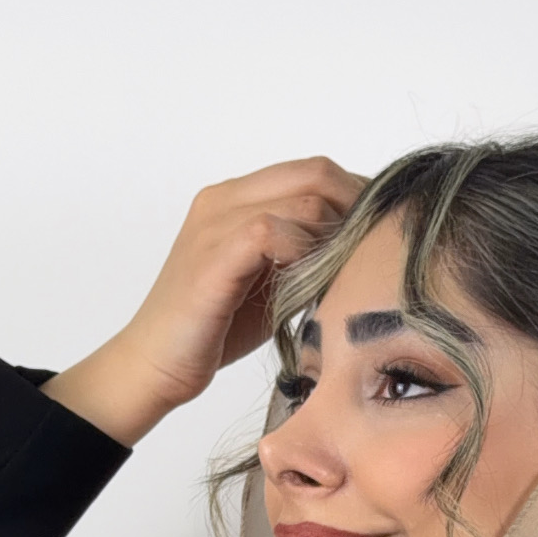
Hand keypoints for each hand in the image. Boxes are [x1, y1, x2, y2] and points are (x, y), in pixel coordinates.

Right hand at [41, 156, 364, 444]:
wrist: (156, 365)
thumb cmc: (215, 329)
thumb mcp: (272, 282)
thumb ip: (303, 256)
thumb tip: (359, 248)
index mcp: (236, 198)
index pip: (312, 171)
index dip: (355, 196)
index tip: (381, 233)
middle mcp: (223, 199)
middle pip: (314, 173)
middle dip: (357, 208)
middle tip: (378, 251)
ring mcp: (215, 224)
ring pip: (301, 199)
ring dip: (336, 235)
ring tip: (349, 273)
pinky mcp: (211, 257)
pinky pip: (270, 232)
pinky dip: (304, 254)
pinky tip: (315, 286)